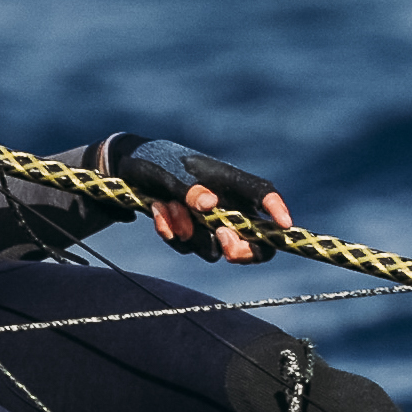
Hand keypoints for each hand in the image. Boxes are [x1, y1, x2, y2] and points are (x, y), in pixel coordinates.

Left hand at [106, 134, 293, 262]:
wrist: (125, 170)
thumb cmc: (153, 162)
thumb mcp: (168, 172)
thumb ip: (189, 188)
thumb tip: (210, 205)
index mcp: (228, 181)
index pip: (261, 194)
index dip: (278, 210)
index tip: (286, 226)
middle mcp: (224, 203)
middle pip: (253, 239)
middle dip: (244, 249)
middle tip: (225, 244)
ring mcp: (207, 222)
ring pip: (214, 249)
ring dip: (190, 233)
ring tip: (168, 206)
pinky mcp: (189, 232)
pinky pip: (187, 247)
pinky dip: (170, 233)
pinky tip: (158, 211)